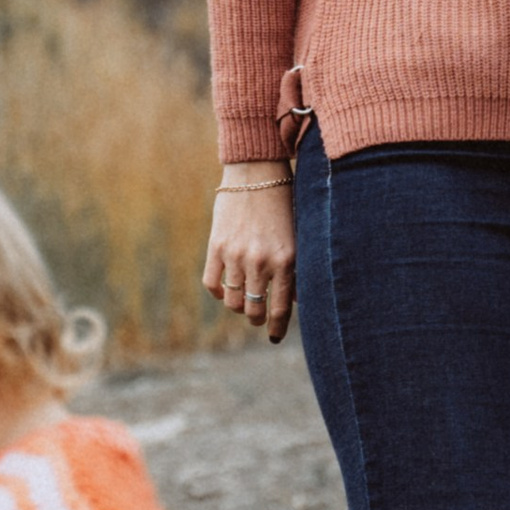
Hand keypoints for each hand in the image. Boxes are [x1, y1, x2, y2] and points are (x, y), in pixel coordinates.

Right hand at [201, 161, 296, 343]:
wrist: (256, 172)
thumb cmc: (283, 204)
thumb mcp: (298, 237)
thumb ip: (296, 270)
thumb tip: (294, 301)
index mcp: (286, 260)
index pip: (281, 308)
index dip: (277, 328)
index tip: (274, 337)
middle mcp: (261, 261)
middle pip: (254, 309)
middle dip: (257, 319)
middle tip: (259, 318)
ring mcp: (236, 255)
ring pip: (232, 301)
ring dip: (238, 307)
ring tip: (244, 304)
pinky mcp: (216, 246)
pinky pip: (212, 284)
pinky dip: (218, 292)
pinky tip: (226, 289)